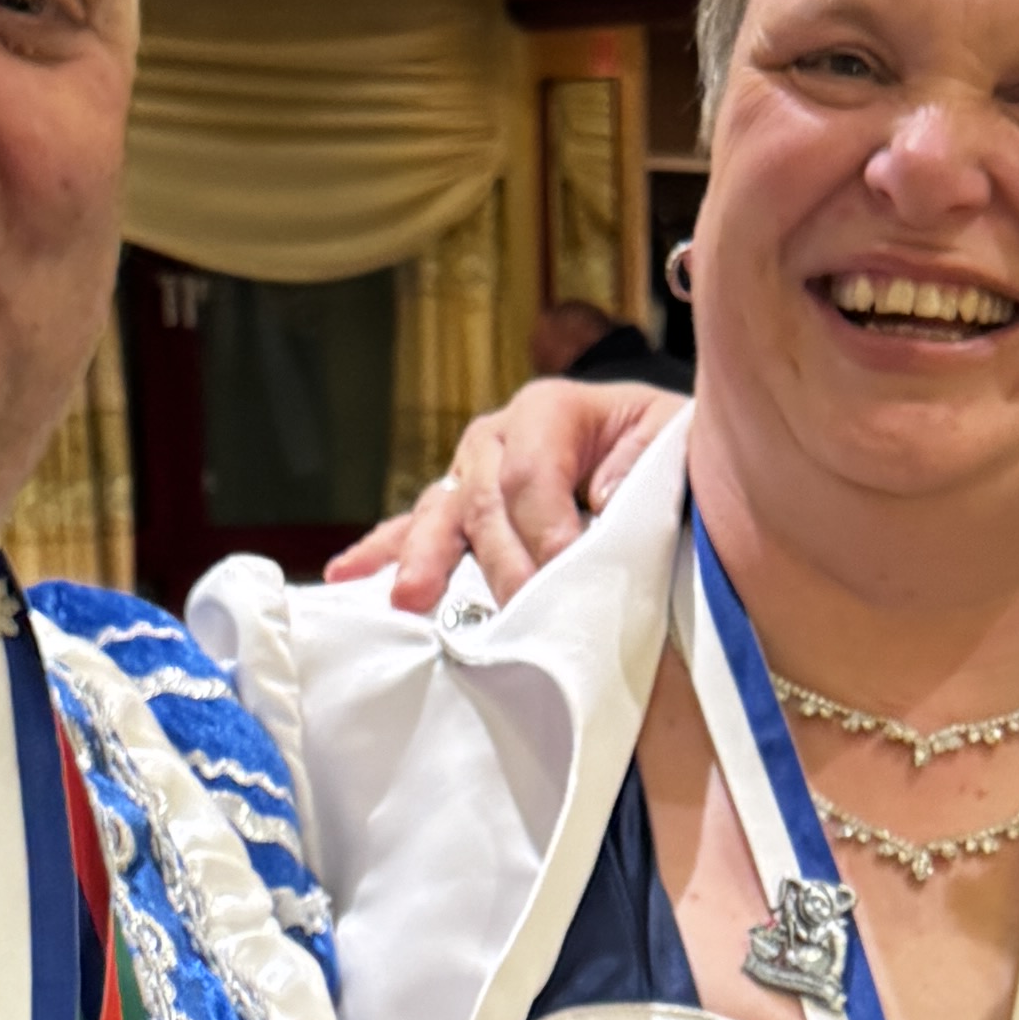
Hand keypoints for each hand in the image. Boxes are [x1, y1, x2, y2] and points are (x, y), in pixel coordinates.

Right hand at [330, 378, 674, 609]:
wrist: (659, 468)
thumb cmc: (667, 456)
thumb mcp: (672, 441)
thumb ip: (644, 462)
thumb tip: (602, 500)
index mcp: (551, 410)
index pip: (531, 471)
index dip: (545, 526)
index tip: (565, 573)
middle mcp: (499, 436)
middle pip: (482, 498)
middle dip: (499, 560)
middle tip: (516, 609)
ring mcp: (470, 474)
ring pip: (439, 514)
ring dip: (423, 558)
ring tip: (408, 598)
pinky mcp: (456, 513)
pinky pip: (413, 531)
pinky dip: (382, 553)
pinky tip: (346, 577)